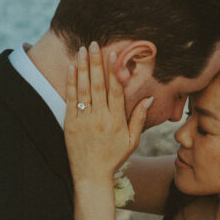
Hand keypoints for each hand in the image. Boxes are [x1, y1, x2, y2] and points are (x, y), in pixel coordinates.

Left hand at [64, 42, 151, 185]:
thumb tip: (149, 99)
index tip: (113, 53)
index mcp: (116, 121)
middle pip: (98, 86)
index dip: (114, 70)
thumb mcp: (132, 141)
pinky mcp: (70, 125)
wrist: (91, 176)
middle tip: (95, 44)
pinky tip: (70, 69)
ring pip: (83, 90)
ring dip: (82, 68)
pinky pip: (71, 100)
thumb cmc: (113, 158)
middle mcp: (100, 119)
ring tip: (82, 50)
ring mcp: (84, 121)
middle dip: (96, 63)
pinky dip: (70, 83)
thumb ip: (139, 118)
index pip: (116, 90)